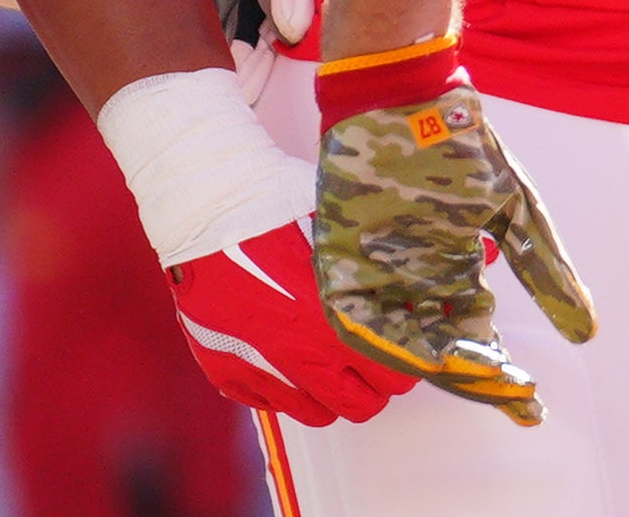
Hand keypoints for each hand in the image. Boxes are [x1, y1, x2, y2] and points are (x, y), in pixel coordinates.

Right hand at [165, 218, 411, 425]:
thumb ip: (378, 271)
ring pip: (315, 414)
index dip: (407, 363)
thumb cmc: (277, 213)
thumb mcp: (340, 237)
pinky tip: (289, 357)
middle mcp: (300, 358)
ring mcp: (260, 372)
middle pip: (360, 406)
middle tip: (374, 362)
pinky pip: (270, 404)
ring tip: (333, 363)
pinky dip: (286, 389)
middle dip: (375, 387)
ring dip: (332, 394)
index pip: (394, 376)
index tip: (408, 348)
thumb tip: (422, 286)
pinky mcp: (227, 375)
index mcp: (336, 323)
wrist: (206, 215)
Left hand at [315, 46, 594, 424]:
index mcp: (452, 270)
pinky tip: (430, 352)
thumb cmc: (462, 145)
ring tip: (485, 372)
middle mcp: (414, 282)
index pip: (476, 338)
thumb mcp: (516, 211)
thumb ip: (546, 271)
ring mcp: (378, 274)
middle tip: (519, 393)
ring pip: (406, 342)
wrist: (407, 95)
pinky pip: (361, 320)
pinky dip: (393, 341)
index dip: (501, 375)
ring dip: (443, 364)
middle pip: (444, 348)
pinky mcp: (342, 264)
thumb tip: (587, 332)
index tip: (533, 405)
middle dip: (481, 378)